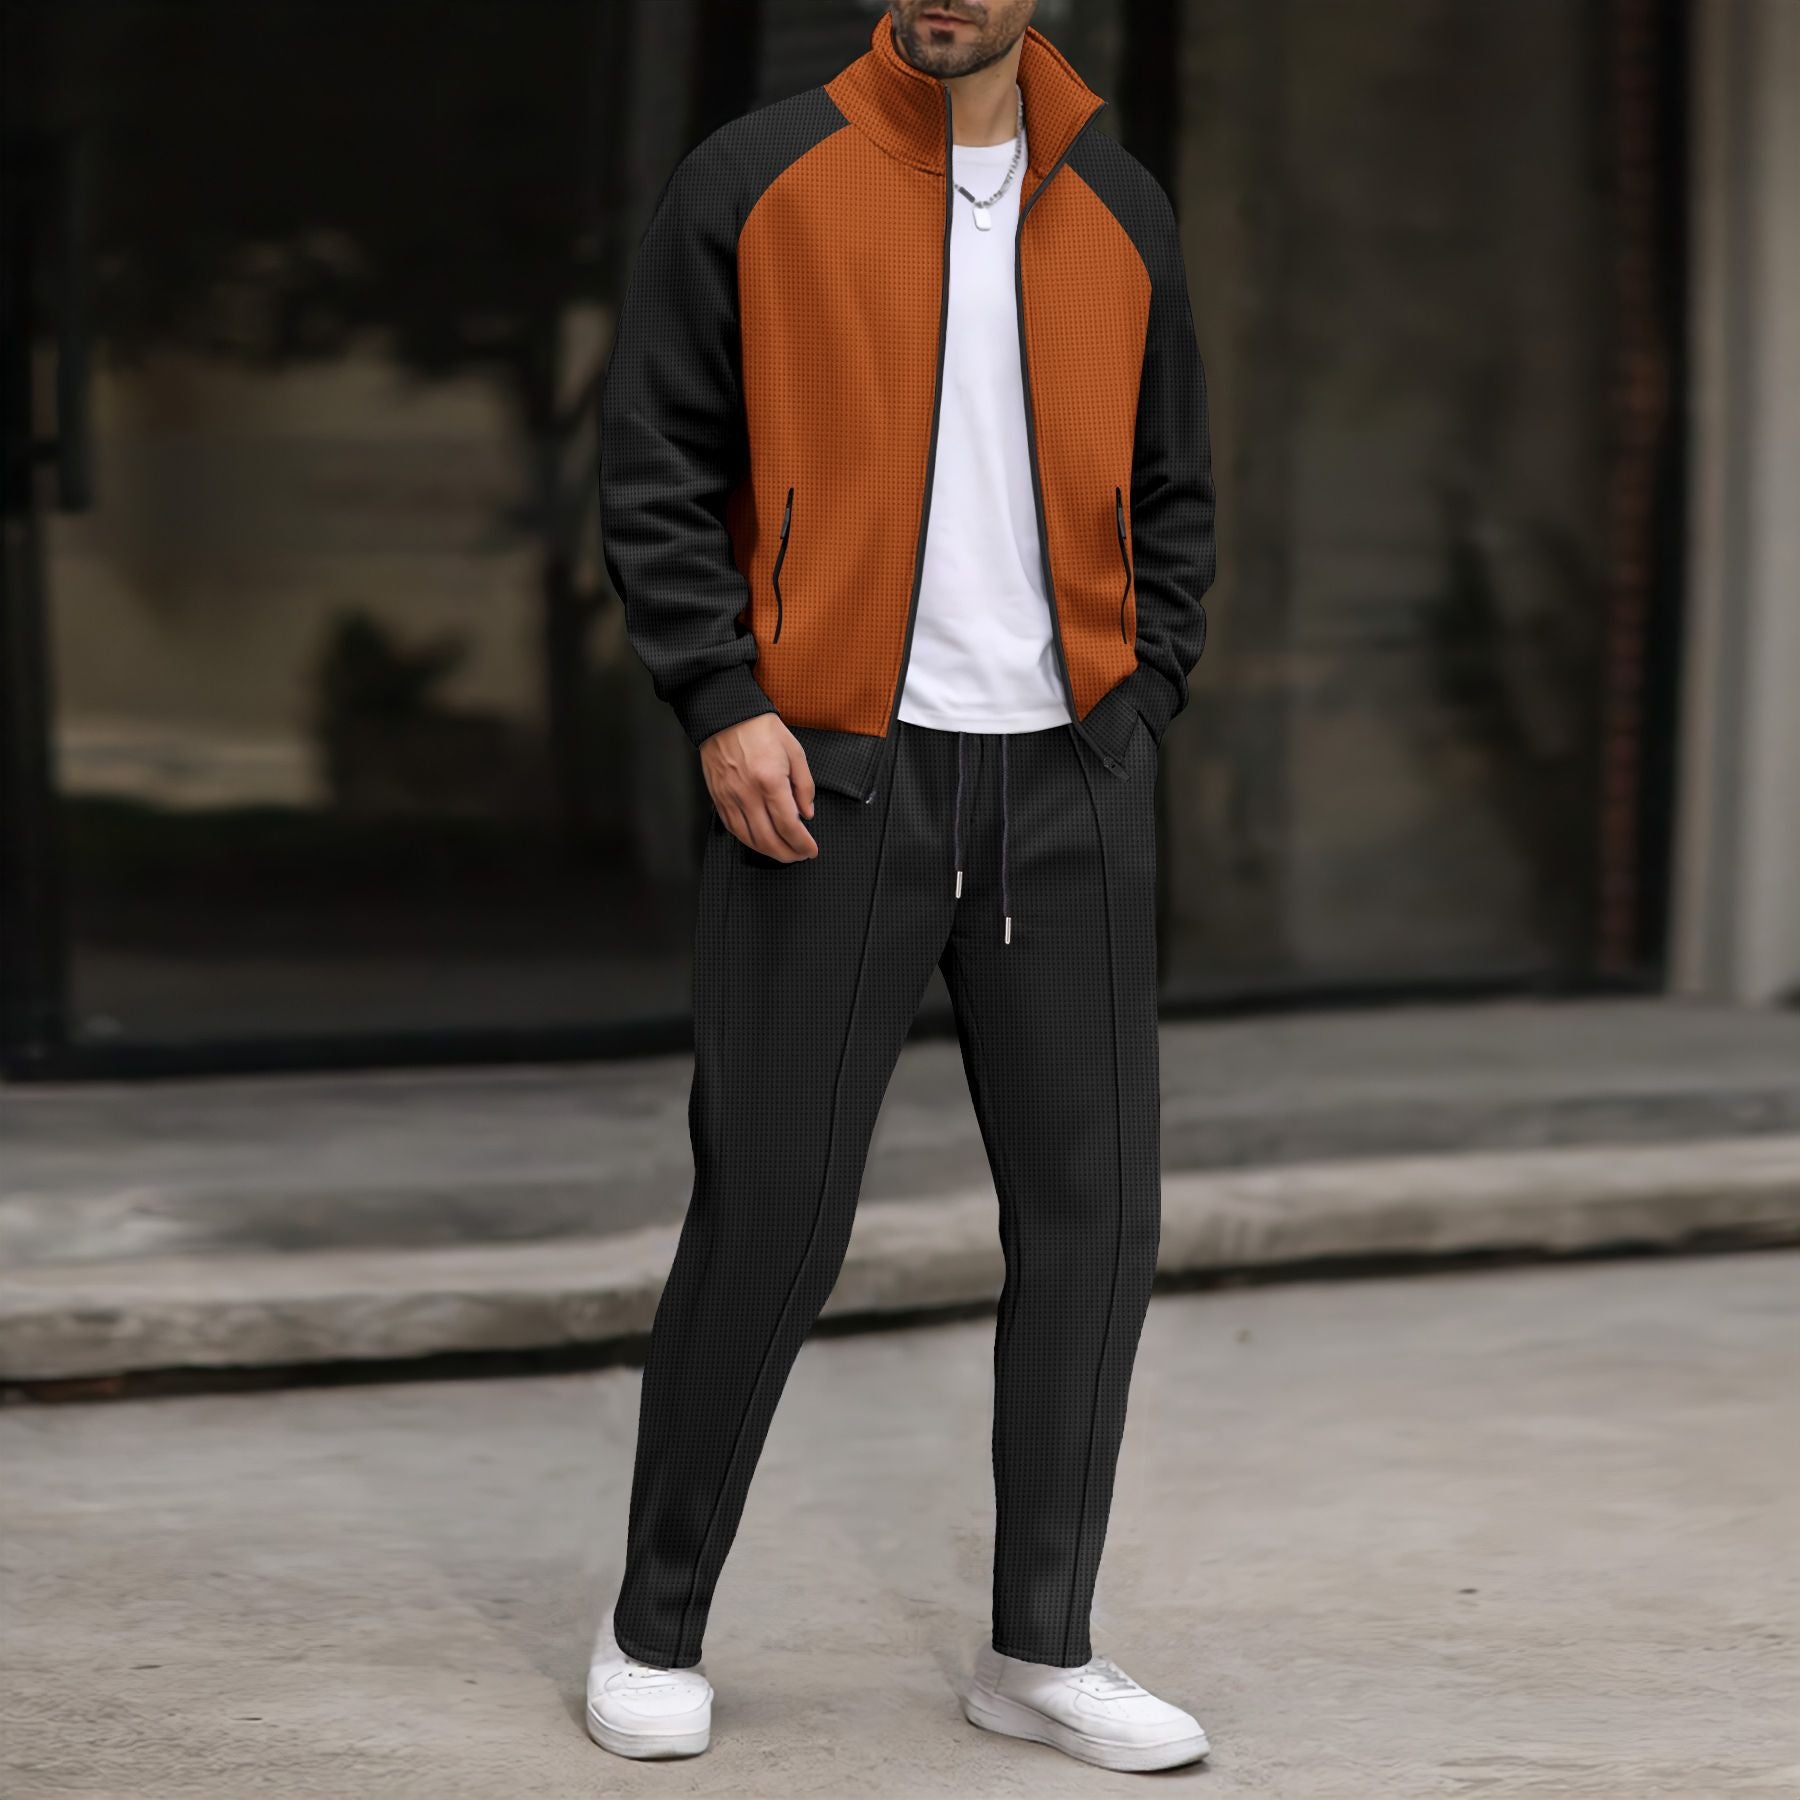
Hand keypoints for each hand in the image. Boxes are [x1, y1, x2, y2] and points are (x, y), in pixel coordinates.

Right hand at [699, 714, 817, 861]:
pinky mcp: (719, 798)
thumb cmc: (760, 729)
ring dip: (768, 852)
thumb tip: (807, 813)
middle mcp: (748, 794)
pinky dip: (748, 840)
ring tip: (783, 853)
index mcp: (770, 781)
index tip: (811, 849)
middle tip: (799, 855)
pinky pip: (733, 828)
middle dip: (788, 854)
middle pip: (769, 839)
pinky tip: (760, 842)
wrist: (726, 716)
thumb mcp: (795, 751)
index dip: (802, 844)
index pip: (789, 825)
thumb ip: (804, 786)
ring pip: (749, 839)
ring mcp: (731, 798)